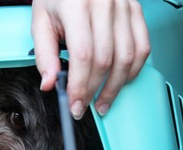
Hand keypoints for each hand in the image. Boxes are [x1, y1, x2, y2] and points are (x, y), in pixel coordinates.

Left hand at [30, 0, 150, 118]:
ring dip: (116, 85)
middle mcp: (104, 4)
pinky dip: (133, 68)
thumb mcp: (40, 21)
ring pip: (127, 56)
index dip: (80, 85)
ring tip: (104, 100)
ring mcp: (124, 6)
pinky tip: (121, 80)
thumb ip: (43, 54)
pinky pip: (142, 45)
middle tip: (85, 106)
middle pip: (106, 59)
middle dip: (95, 90)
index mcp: (77, 5)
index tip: (74, 103)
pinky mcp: (135, 9)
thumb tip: (49, 83)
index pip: (83, 55)